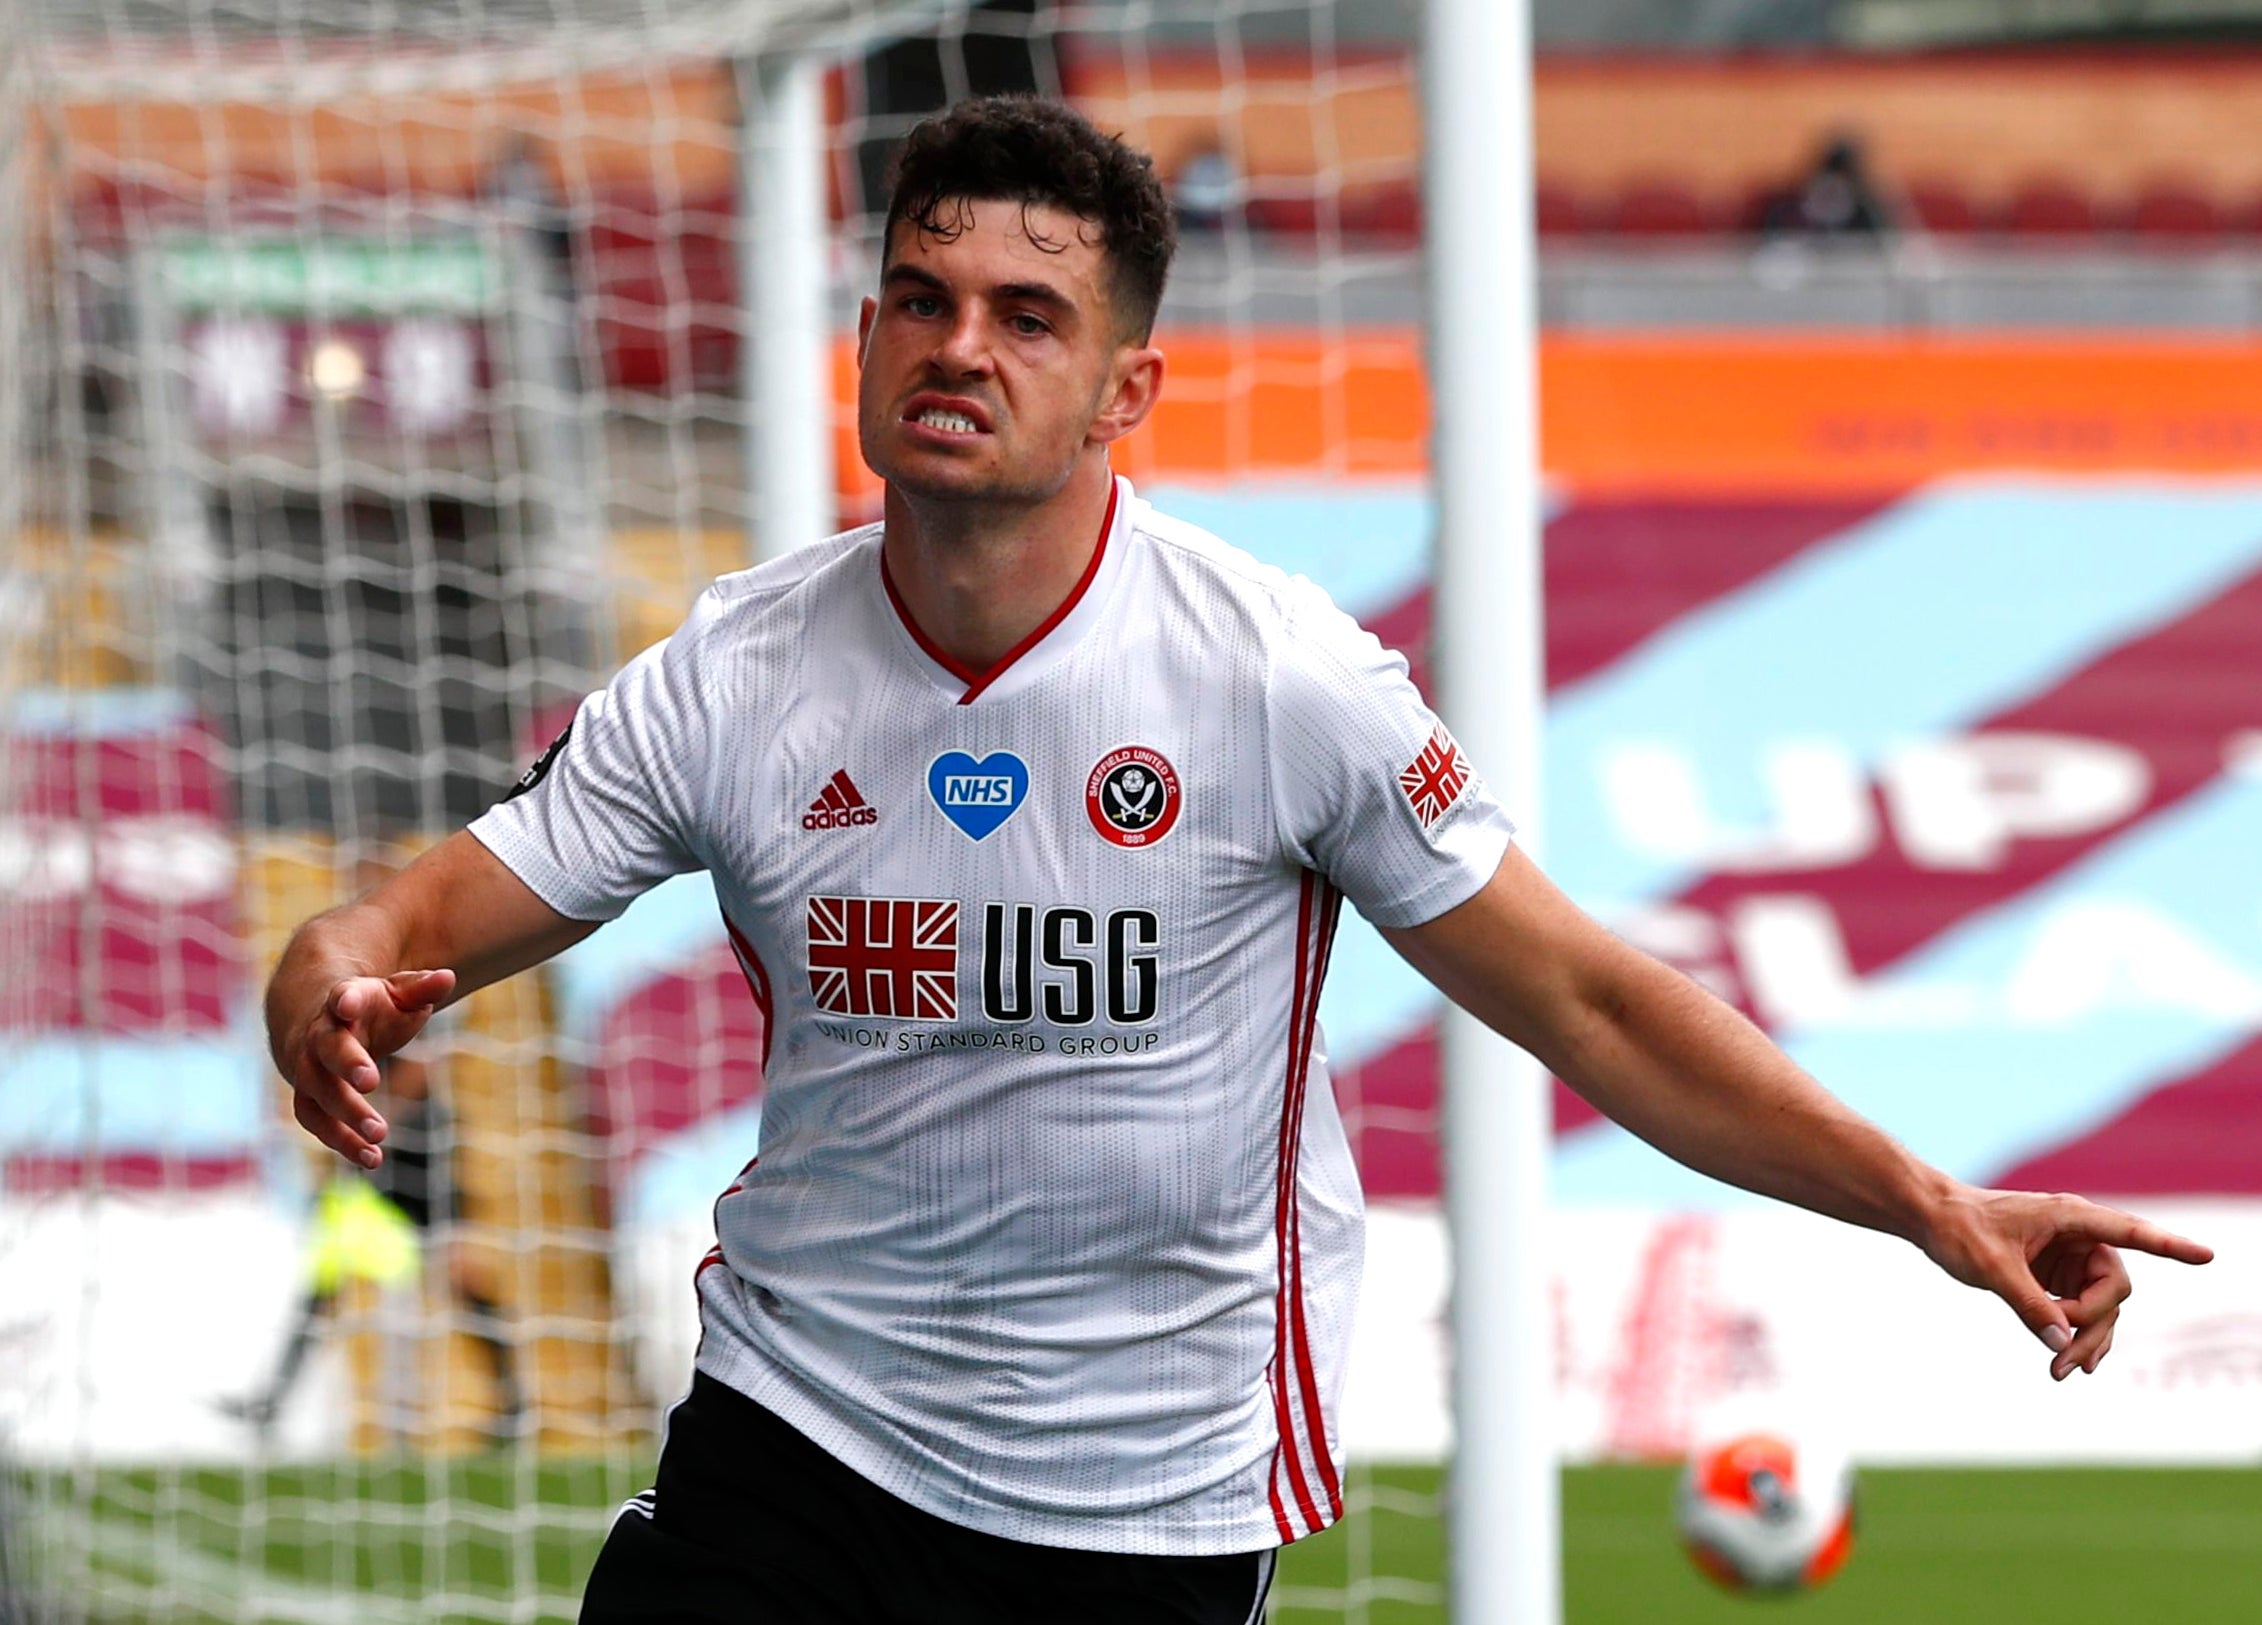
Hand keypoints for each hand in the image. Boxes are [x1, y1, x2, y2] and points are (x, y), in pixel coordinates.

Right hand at [282, 969, 456, 1168]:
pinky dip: (341, 1142)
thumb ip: (421, 989)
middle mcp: (319, 1036)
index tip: (348, 1005)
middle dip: (347, 1064)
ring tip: (379, 1135)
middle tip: (372, 1082)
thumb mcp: (398, 992)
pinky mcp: (308, 1097)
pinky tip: (372, 1159)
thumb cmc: (371, 1007)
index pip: (341, 997)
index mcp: (345, 1002)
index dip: (345, 1000)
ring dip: (344, 1116)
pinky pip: (316, 1122)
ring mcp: (309, 1068)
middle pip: (326, 1050)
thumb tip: (448, 977)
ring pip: (317, 1092)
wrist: (321, 1023)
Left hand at [1918, 1183, 2212, 1380]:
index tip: (2206, 1256)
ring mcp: (2069, 1257)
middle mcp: (2078, 1235)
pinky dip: (2077, 1336)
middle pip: (2114, 1289)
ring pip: (2100, 1305)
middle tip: (2066, 1362)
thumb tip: (2064, 1343)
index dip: (2169, 1247)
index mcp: (2070, 1217)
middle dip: (2095, 1326)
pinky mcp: (2056, 1275)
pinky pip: (2081, 1309)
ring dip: (2086, 1339)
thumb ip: (2030, 1304)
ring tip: (2060, 1373)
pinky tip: (2073, 1364)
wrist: (1931, 1220)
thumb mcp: (1992, 1268)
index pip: (2130, 1232)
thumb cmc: (1959, 1229)